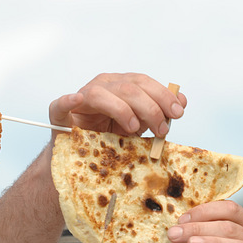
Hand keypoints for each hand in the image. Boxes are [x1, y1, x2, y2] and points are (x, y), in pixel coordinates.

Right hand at [48, 73, 185, 137]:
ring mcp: (80, 97)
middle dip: (150, 107)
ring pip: (102, 93)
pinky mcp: (59, 113)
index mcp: (121, 86)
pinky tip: (77, 100)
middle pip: (128, 87)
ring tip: (135, 128)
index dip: (162, 95)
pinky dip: (68, 100)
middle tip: (162, 129)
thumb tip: (182, 101)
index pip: (143, 82)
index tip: (178, 113)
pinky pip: (61, 103)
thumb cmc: (113, 141)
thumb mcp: (140, 127)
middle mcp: (102, 86)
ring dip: (123, 109)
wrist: (81, 160)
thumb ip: (158, 114)